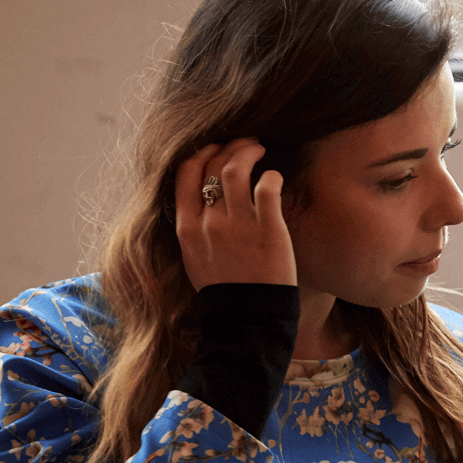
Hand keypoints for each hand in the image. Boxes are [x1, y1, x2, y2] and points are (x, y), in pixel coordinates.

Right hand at [174, 139, 297, 290]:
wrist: (246, 318)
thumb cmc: (224, 289)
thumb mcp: (194, 257)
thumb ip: (193, 227)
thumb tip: (199, 202)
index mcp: (187, 227)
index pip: (186, 172)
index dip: (202, 152)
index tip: (217, 148)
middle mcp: (209, 221)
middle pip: (213, 165)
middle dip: (230, 146)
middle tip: (247, 144)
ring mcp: (238, 224)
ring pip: (237, 169)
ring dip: (249, 152)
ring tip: (261, 150)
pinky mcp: (268, 229)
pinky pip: (267, 187)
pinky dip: (272, 175)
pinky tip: (276, 177)